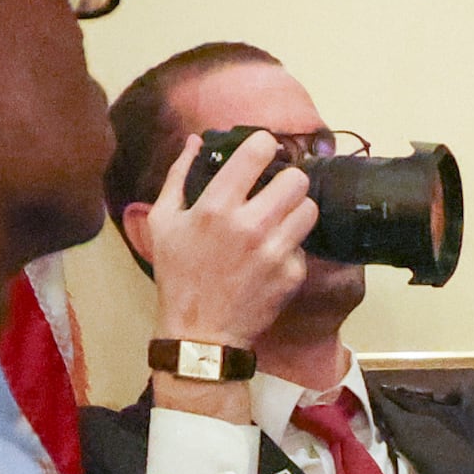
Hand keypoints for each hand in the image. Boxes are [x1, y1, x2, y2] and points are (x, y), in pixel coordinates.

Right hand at [141, 131, 315, 411]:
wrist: (201, 333)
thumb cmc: (178, 275)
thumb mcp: (163, 222)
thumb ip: (178, 175)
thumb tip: (195, 141)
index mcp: (216, 207)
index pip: (259, 151)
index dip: (266, 144)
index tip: (265, 149)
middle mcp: (249, 225)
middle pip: (297, 178)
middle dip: (287, 179)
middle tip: (276, 189)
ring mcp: (275, 251)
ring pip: (309, 209)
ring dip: (297, 209)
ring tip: (280, 218)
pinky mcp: (292, 274)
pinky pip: (304, 245)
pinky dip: (292, 246)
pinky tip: (273, 254)